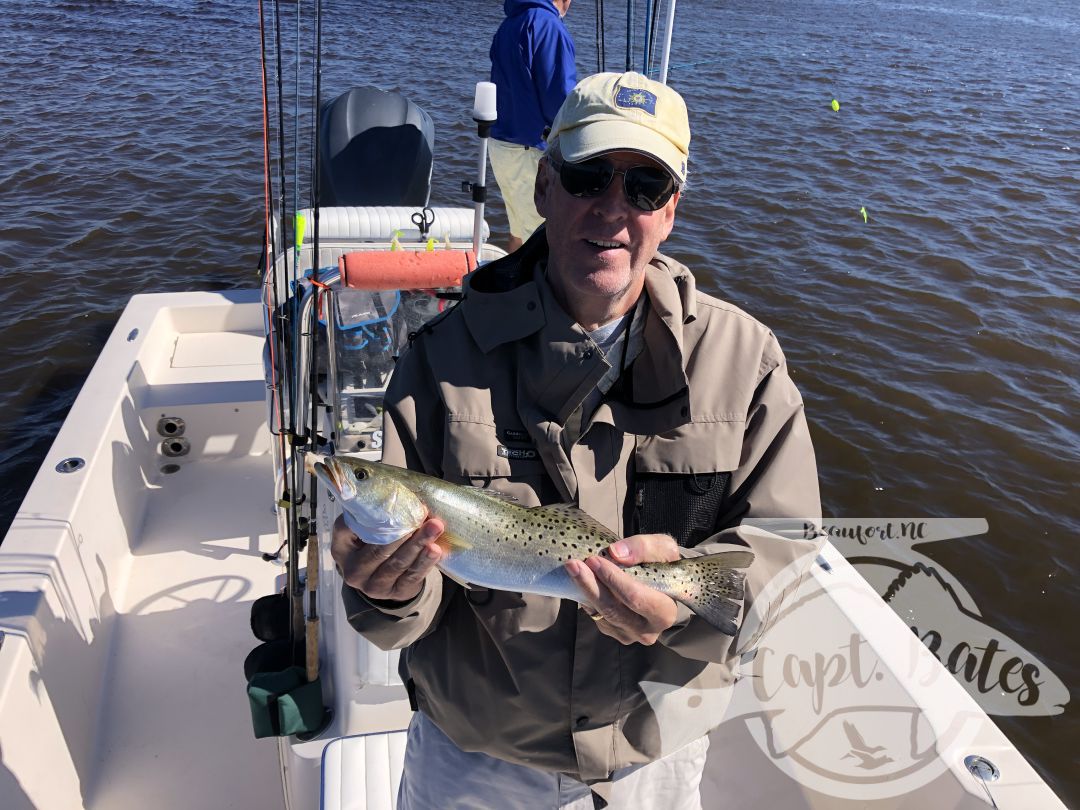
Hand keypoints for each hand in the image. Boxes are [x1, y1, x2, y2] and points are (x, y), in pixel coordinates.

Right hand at [330, 514, 444, 601]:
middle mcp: (353, 570)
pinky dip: (425, 562)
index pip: (350, 530)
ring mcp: (373, 586)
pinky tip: (435, 549)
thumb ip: (373, 512)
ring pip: (398, 563)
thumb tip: (396, 489)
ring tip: (434, 527)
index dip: (373, 516)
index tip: (393, 503)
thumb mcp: (365, 528)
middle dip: (404, 531)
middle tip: (423, 514)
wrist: (384, 577)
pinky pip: (412, 577)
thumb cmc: (374, 542)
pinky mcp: (394, 593)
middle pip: (379, 550)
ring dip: (418, 544)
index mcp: (341, 548)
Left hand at [566, 533, 679, 645]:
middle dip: (591, 585)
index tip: (595, 560)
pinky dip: (587, 598)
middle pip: (613, 610)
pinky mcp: (614, 634)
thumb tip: (615, 553)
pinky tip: (583, 582)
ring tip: (573, 568)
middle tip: (574, 564)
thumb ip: (643, 548)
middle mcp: (647, 631)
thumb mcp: (664, 549)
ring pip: (602, 614)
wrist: (665, 586)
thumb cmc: (666, 566)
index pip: (635, 598)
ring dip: (585, 590)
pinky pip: (596, 617)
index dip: (613, 579)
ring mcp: (629, 636)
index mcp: (664, 613)